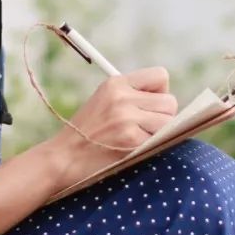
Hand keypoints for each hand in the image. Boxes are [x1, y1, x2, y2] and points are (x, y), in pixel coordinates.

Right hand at [50, 66, 178, 182]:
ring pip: (168, 121)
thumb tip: (168, 100)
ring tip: (137, 138)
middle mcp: (121, 97)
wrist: (64, 158)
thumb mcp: (104, 100)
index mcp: (115, 83)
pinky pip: (159, 140)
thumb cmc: (87, 132)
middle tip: (144, 127)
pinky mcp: (131, 139)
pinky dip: (150, 147)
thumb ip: (132, 94)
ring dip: (159, 133)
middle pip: (170, 102)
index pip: (160, 76)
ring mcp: (126, 118)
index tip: (149, 106)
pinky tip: (132, 149)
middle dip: (163, 116)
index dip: (161, 92)